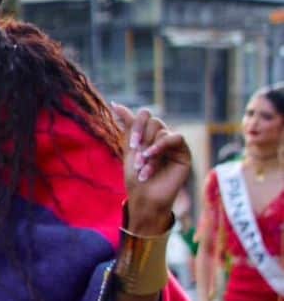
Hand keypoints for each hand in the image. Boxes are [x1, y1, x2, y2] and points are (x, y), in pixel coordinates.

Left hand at [112, 104, 192, 230]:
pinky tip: (152, 158)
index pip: (144, 116)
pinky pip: (175, 138)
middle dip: (141, 139)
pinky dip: (161, 146)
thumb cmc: (135, 177)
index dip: (136, 126)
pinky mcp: (184, 153)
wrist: (145, 197)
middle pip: (153, 121)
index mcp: (147, 136)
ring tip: (143, 166)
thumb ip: (128, 126)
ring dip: (149, 149)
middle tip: (137, 159)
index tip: (131, 144)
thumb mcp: (129, 149)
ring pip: (161, 130)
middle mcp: (161, 137)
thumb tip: (116, 104)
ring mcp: (173, 145)